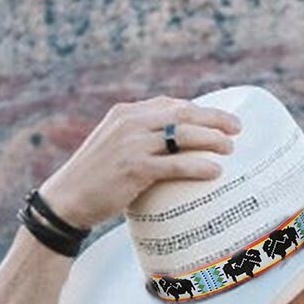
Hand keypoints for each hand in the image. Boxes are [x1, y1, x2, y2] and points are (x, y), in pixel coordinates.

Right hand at [38, 96, 241, 230]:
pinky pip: (174, 164)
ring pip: (182, 135)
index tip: (220, 118)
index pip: (170, 104)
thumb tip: (173, 144)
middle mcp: (129, 122)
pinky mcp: (133, 168)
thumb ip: (140, 138)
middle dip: (214, 118)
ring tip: (230, 148)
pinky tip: (214, 171)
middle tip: (237, 128)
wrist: (66, 199)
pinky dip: (197, 165)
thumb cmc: (95, 178)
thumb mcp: (114, 146)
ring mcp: (131, 144)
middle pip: (182, 113)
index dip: (199, 109)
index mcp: (125, 113)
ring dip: (211, 139)